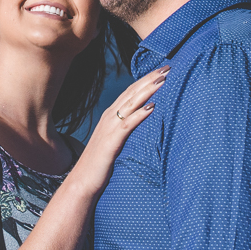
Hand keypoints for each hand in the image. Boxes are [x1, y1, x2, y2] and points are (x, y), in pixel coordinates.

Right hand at [64, 65, 168, 199]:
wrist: (82, 182)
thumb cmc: (101, 165)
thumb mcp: (115, 142)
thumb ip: (125, 130)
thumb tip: (143, 125)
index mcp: (111, 116)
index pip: (131, 92)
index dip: (146, 79)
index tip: (162, 70)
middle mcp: (110, 117)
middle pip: (133, 92)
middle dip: (150, 79)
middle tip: (168, 67)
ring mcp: (110, 128)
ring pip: (131, 103)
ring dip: (147, 90)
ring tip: (163, 80)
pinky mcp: (111, 142)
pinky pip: (127, 124)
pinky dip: (140, 114)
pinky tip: (151, 107)